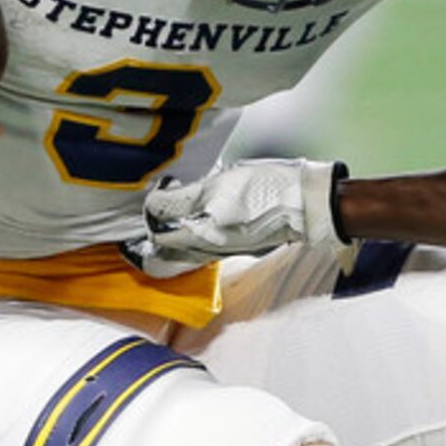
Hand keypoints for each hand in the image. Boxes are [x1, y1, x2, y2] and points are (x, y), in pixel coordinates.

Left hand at [140, 158, 345, 266]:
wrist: (307, 204)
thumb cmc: (268, 190)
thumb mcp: (220, 185)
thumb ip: (182, 198)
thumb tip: (153, 205)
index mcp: (201, 237)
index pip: (156, 243)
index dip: (143, 226)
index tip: (138, 209)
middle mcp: (207, 251)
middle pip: (164, 260)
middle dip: (148, 246)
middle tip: (139, 225)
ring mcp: (220, 250)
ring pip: (180, 254)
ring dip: (165, 240)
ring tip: (160, 217)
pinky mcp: (231, 243)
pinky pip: (197, 248)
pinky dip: (184, 236)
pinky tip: (187, 217)